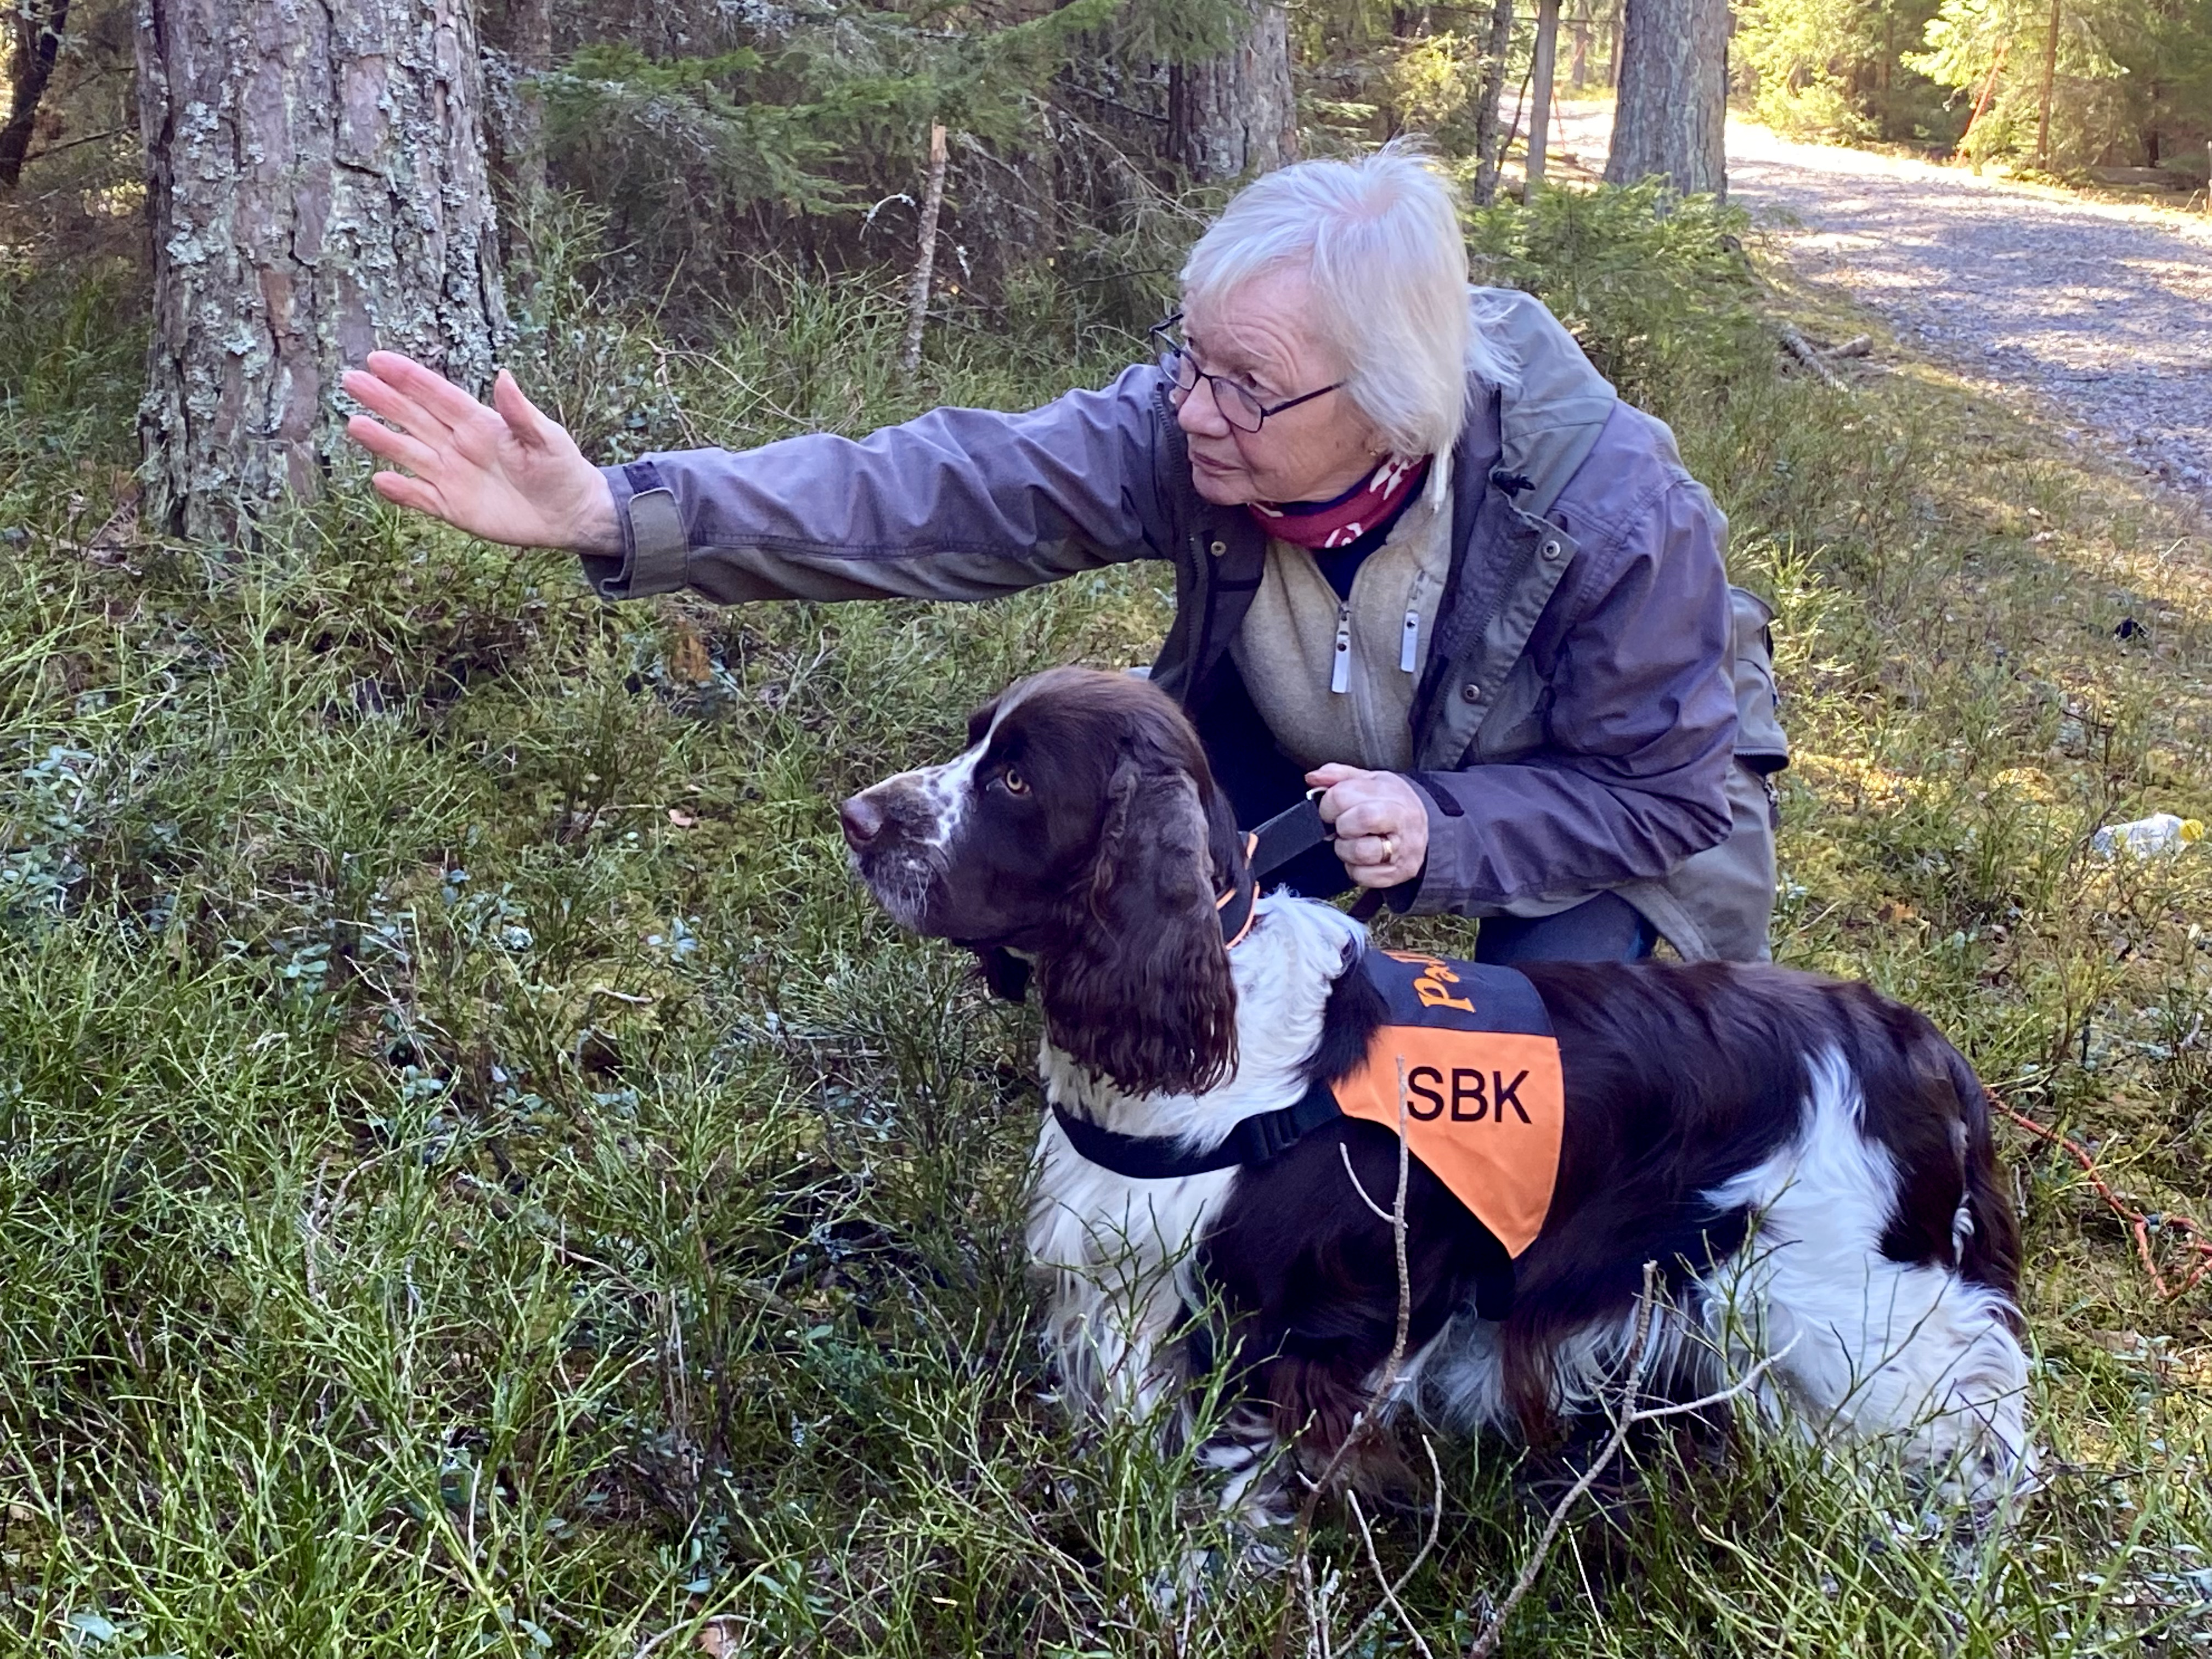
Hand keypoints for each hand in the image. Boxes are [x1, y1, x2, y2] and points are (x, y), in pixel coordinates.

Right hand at [340, 352, 620, 553]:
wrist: (569, 514)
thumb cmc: (561, 469)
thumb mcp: (546, 439)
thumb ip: (521, 413)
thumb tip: (504, 377)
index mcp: (479, 423)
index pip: (437, 395)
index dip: (408, 378)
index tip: (378, 359)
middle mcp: (458, 445)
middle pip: (414, 418)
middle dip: (383, 400)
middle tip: (351, 380)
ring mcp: (452, 475)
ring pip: (410, 454)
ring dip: (383, 441)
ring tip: (355, 424)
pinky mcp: (452, 507)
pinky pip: (421, 497)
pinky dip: (402, 492)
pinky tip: (380, 480)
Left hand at [1307, 764, 1427, 889]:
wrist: (1425, 829)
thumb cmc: (1391, 803)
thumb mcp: (1370, 781)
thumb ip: (1339, 776)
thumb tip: (1313, 778)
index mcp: (1391, 792)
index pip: (1344, 795)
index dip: (1328, 804)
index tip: (1331, 809)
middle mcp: (1401, 820)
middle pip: (1359, 820)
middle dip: (1341, 825)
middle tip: (1343, 826)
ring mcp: (1402, 849)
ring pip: (1359, 853)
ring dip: (1345, 849)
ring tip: (1352, 842)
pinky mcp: (1399, 873)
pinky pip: (1363, 876)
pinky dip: (1355, 869)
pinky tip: (1362, 858)